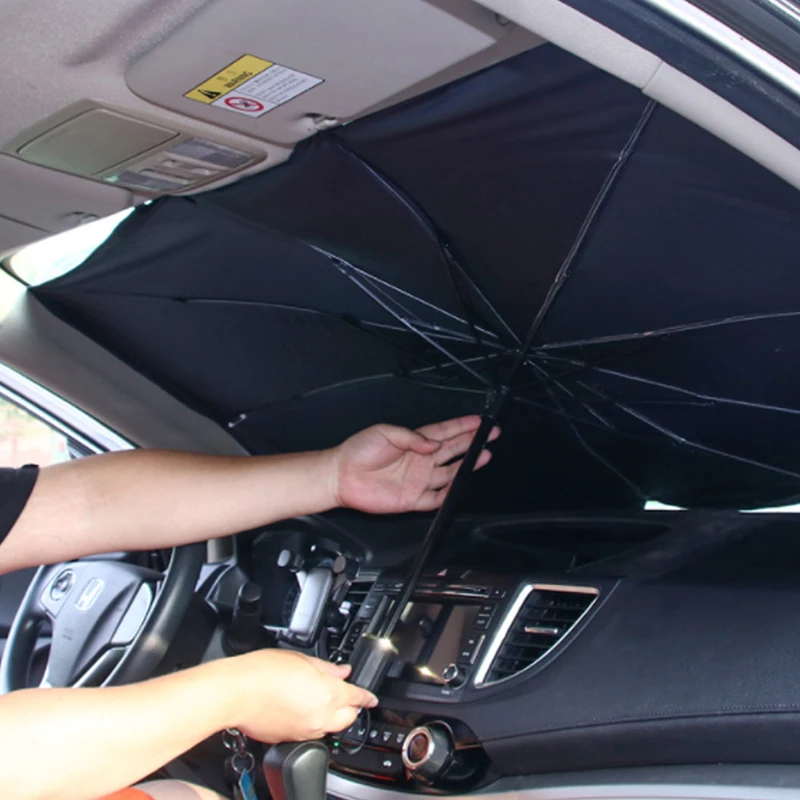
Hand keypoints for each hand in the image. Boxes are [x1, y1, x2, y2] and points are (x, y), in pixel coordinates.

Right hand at [225, 650, 377, 742]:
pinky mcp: (289, 739)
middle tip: (345, 695)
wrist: (235, 693)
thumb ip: (326, 668)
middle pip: (349, 718)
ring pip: (329, 728)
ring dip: (331, 716)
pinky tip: (299, 709)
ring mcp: (304, 731)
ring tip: (317, 699)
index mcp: (327, 694)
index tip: (371, 697)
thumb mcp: (300, 658)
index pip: (357, 697)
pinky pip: (309, 733)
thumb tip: (342, 672)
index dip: (367, 696)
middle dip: (351, 708)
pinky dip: (311, 723)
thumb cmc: (261, 672)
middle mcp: (320, 717)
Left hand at [330, 415, 499, 513]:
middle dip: (473, 441)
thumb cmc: (358, 451)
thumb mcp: (385, 433)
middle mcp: (420, 460)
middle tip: (491, 434)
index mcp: (414, 442)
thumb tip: (434, 444)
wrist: (341, 476)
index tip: (480, 421)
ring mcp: (418, 479)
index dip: (463, 426)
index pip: (445, 432)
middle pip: (453, 450)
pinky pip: (436, 498)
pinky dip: (449, 494)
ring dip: (468, 466)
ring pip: (450, 473)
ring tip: (485, 455)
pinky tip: (462, 486)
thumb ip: (411, 438)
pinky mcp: (413, 498)